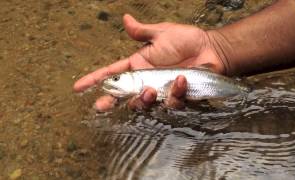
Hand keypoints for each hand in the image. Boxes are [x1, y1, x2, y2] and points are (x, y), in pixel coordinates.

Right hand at [73, 14, 225, 110]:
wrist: (210, 48)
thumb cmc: (187, 40)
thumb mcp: (162, 33)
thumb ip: (143, 32)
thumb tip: (125, 19)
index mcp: (139, 66)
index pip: (113, 74)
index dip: (95, 80)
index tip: (78, 87)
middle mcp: (147, 81)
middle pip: (123, 96)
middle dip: (111, 102)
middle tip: (102, 105)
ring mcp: (162, 91)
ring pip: (145, 104)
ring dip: (144, 100)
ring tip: (151, 90)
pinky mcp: (178, 97)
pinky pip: (172, 103)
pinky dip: (176, 93)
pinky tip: (183, 80)